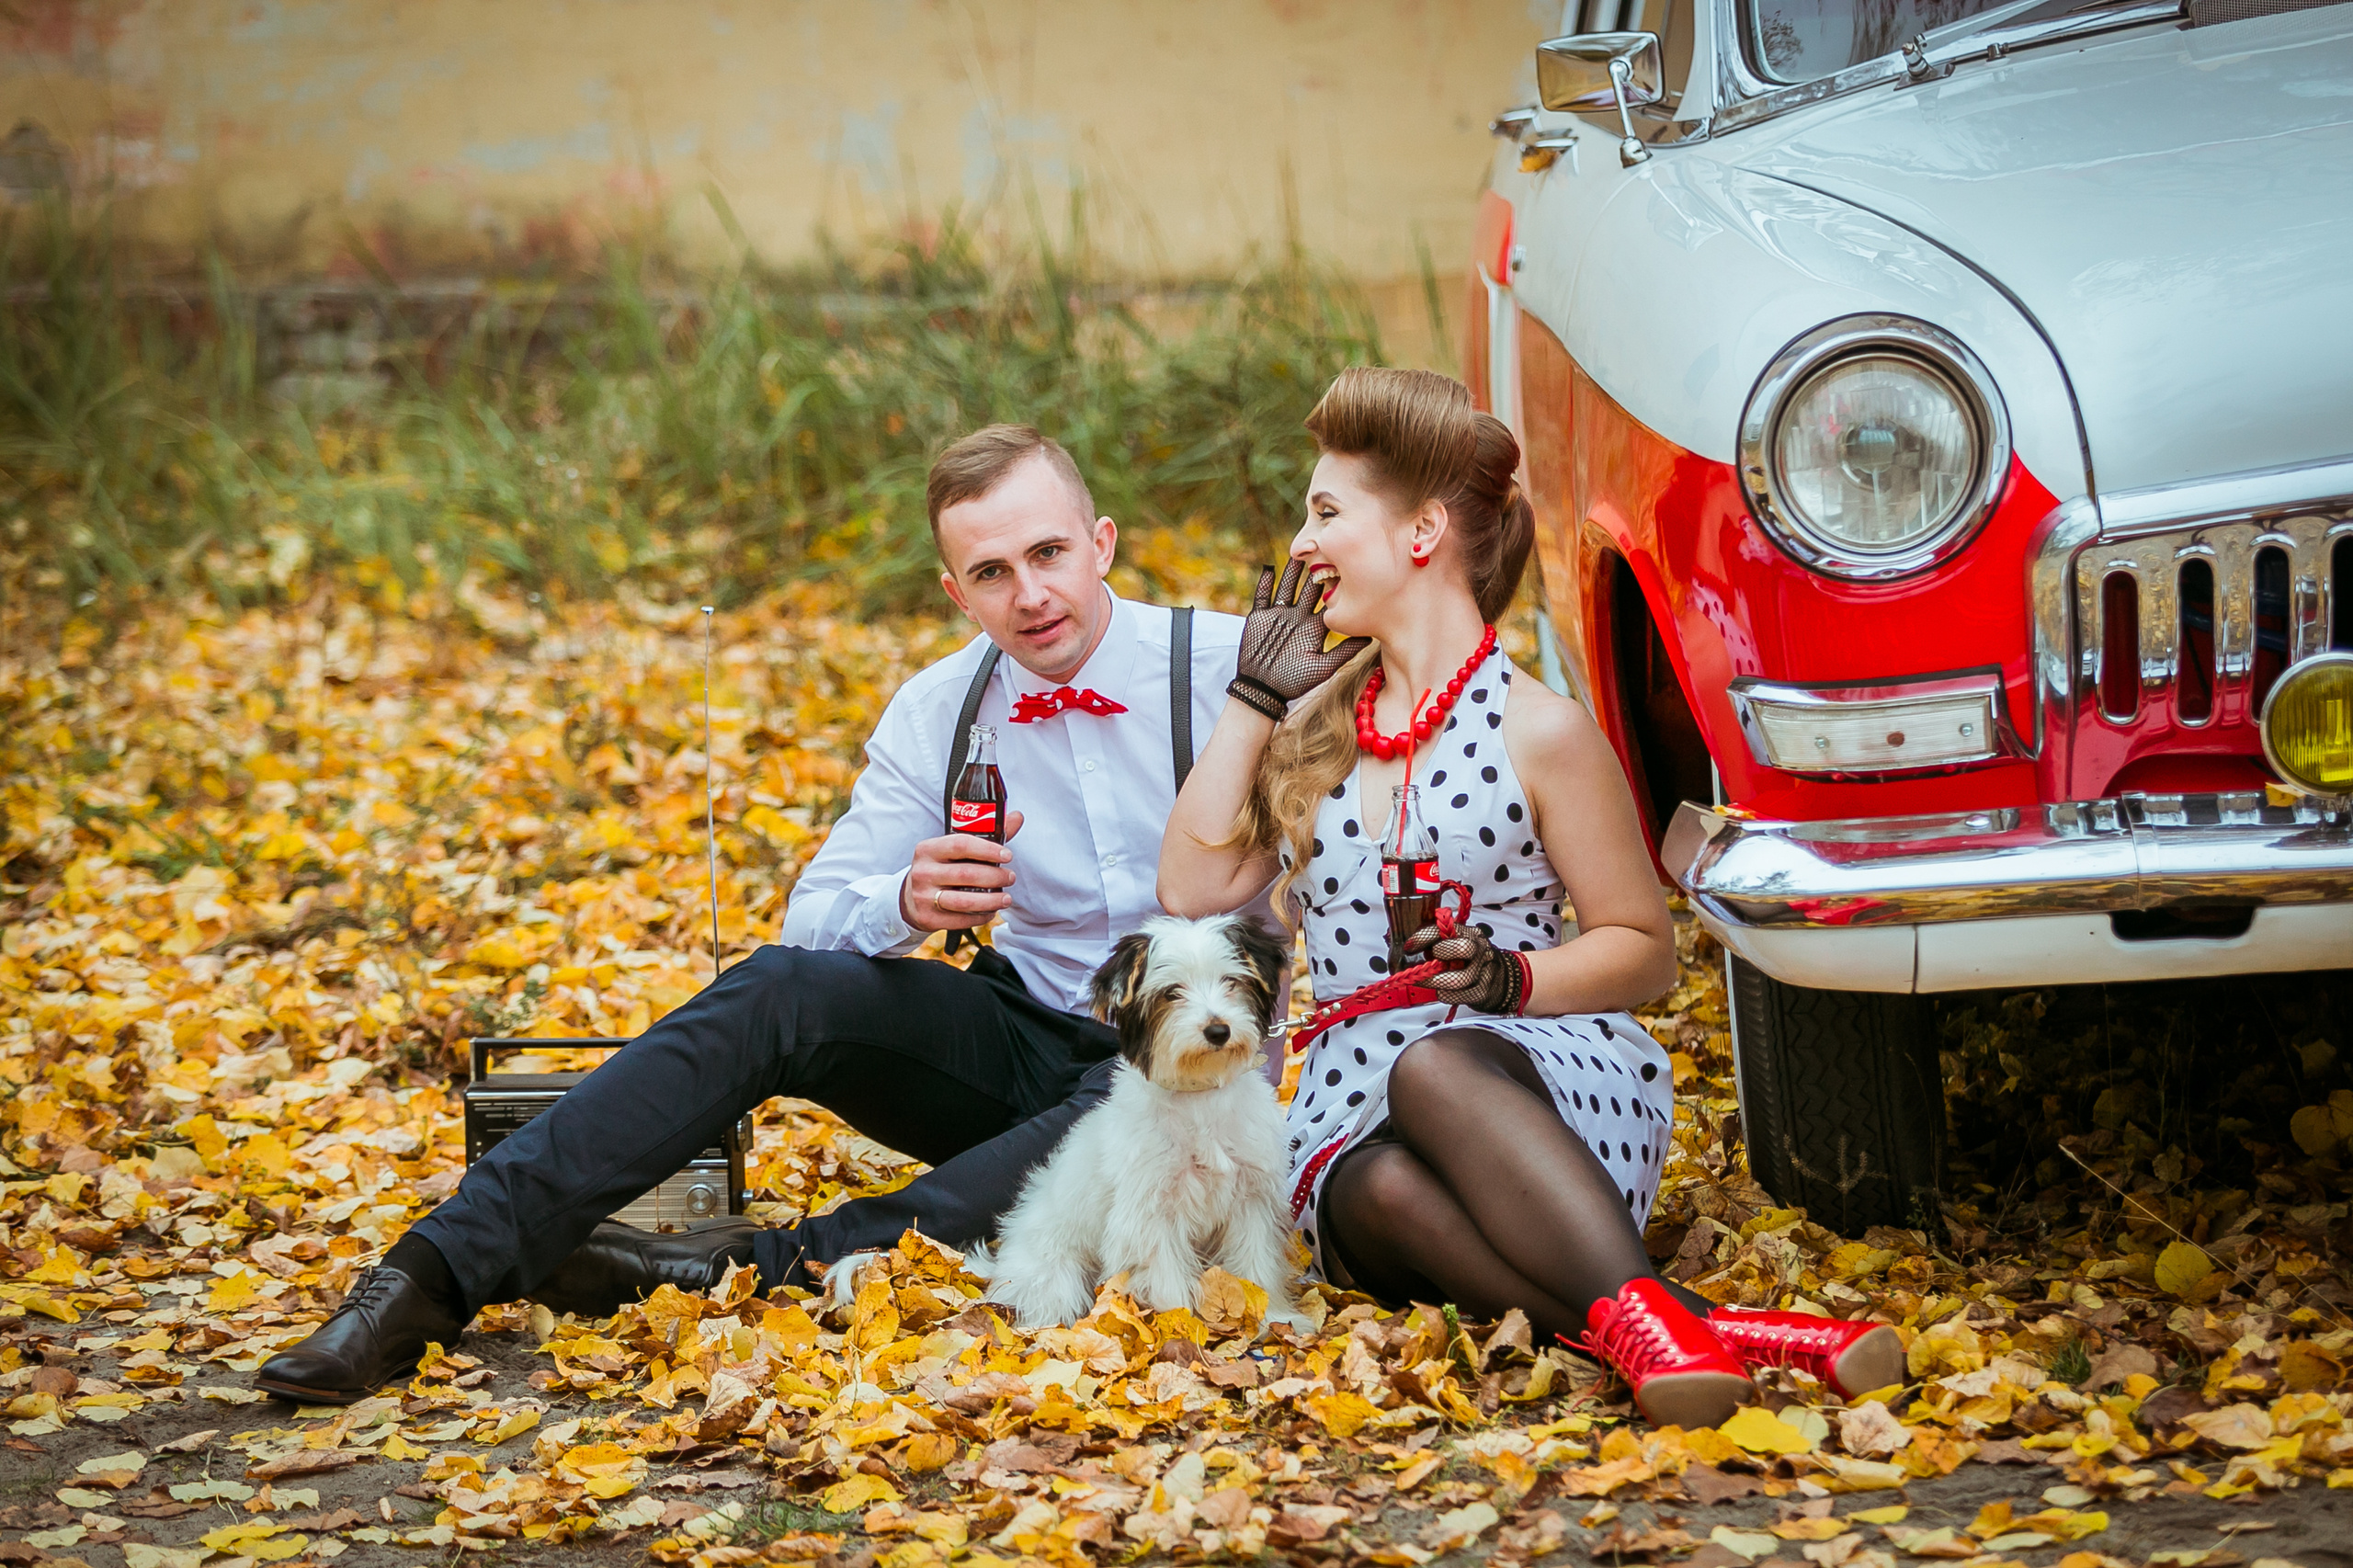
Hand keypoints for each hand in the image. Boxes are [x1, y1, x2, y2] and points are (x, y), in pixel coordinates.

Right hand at [900, 811, 1024, 933]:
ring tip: (1006, 898)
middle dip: (995, 877)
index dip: (987, 850)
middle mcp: (923, 872)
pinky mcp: (928, 918)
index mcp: (928, 849)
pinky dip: (980, 916)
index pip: (960, 844)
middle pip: (966, 874)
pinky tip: (990, 911)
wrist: (910, 898)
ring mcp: (923, 897)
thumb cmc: (940, 869)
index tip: (1007, 855)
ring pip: (964, 901)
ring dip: (991, 901)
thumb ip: (985, 835)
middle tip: (1010, 877)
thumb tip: (1017, 817)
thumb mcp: (953, 850)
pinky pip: (960, 920)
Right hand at [1227, 561, 1374, 719]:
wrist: (1263, 690)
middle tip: (1327, 547)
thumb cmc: (1294, 681)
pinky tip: (1270, 566)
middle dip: (1316, 570)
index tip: (1348, 566)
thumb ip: (1345, 651)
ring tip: (1299, 551)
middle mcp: (1298, 617)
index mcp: (1314, 627)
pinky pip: (1262, 594)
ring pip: (1286, 586)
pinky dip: (1264, 581)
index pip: (1327, 601)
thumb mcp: (1324, 666)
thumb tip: (1372, 636)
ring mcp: (1278, 615)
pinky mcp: (1259, 616)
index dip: (1337, 585)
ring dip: (1292, 571)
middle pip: (1308, 588)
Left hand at [1403, 918, 1529, 1014]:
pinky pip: (1458, 996)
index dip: (1423, 937)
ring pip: (1458, 978)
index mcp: (1470, 933)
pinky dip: (1444, 994)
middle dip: (1439, 954)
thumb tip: (1407, 946)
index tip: (1409, 946)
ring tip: (1423, 980)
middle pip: (1462, 948)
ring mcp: (1483, 971)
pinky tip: (1439, 990)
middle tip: (1426, 962)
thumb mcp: (1458, 942)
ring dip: (1434, 981)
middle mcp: (1479, 949)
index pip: (1445, 929)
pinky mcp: (1482, 991)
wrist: (1502, 978)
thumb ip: (1437, 941)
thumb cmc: (1471, 959)